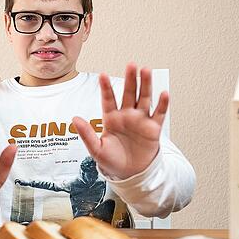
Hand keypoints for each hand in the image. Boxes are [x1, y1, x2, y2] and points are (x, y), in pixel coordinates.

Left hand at [72, 63, 167, 179]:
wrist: (130, 174)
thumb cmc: (111, 161)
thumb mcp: (96, 149)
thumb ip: (86, 134)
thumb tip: (74, 119)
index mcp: (111, 118)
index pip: (108, 99)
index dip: (106, 88)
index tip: (102, 75)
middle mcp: (127, 115)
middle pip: (129, 93)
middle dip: (130, 79)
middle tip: (131, 65)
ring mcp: (141, 120)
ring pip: (144, 98)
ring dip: (146, 85)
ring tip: (146, 71)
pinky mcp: (153, 128)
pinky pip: (159, 114)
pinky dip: (162, 104)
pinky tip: (163, 93)